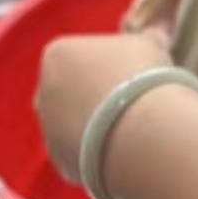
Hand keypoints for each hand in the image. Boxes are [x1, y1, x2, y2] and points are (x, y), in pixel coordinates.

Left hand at [34, 32, 170, 183]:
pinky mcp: (60, 162)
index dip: (106, 63)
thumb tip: (153, 36)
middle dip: (94, 94)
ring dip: (96, 125)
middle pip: (70, 89)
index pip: (79, 54)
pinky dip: (98, 152)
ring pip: (73, 123)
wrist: (138, 132)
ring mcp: (49, 129)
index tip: (131, 71)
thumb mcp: (148, 43)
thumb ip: (141, 41)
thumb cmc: (141, 75)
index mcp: (58, 54)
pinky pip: (81, 153)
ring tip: (132, 127)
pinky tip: (123, 150)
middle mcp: (44, 90)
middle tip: (130, 100)